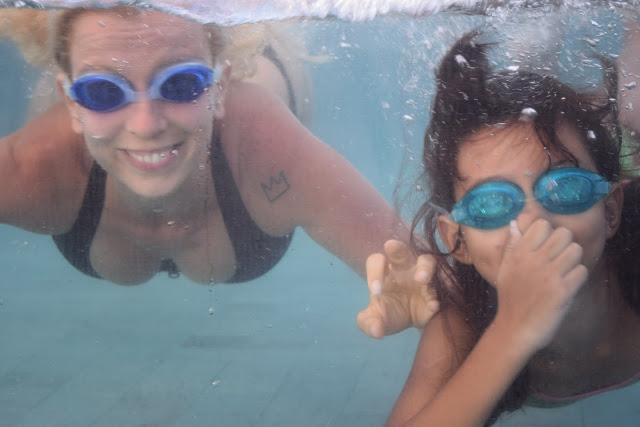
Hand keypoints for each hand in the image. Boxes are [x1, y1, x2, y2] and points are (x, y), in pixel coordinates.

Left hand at [357, 240, 438, 338]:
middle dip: (396, 248)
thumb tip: (376, 331)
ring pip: (427, 261)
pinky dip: (436, 295)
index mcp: (385, 273)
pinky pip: (441, 287)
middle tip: (390, 246)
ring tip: (421, 279)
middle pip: (400, 251)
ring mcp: (424, 277)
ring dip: (424, 268)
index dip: (374, 273)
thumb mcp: (376, 322)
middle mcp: (404, 269)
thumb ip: (369, 324)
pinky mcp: (438, 289)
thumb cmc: (390, 315)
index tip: (375, 291)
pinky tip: (432, 305)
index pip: (377, 261)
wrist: (412, 325)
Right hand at [493, 220, 587, 350]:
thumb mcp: (505, 269)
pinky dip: (578, 278)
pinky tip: (568, 286)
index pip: (543, 224)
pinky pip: (582, 271)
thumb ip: (512, 244)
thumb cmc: (510, 298)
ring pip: (576, 250)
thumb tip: (515, 223)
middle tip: (558, 259)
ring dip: (573, 261)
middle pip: (564, 233)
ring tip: (564, 272)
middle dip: (565, 245)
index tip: (545, 247)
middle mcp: (533, 260)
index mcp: (518, 253)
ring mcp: (548, 275)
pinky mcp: (562, 291)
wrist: (515, 329)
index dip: (548, 233)